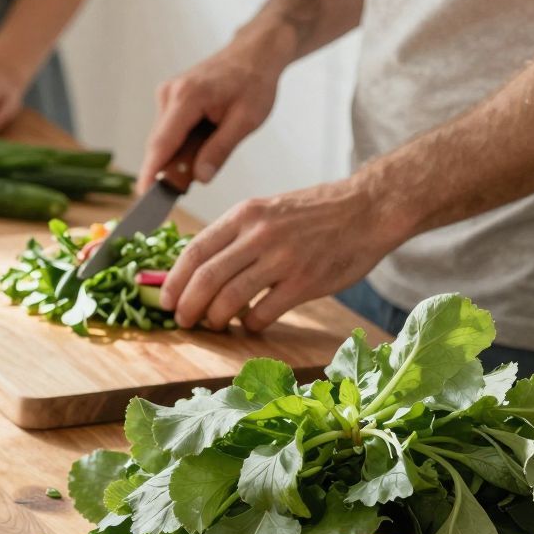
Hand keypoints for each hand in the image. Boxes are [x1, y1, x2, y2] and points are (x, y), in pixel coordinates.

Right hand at [136, 25, 291, 190]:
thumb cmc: (254, 82)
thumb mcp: (246, 120)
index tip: (144, 196)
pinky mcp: (170, 97)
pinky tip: (204, 140)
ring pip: (164, 139)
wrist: (254, 53)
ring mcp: (167, 93)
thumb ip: (220, 149)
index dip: (151, 172)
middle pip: (160, 144)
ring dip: (178, 155)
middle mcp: (170, 93)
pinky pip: (170, 130)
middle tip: (185, 190)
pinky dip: (181, 143)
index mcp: (188, 97)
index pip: (162, 143)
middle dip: (168, 170)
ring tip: (209, 152)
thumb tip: (200, 178)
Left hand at [161, 176, 389, 333]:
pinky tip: (251, 323)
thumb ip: (237, 235)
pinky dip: (250, 324)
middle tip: (183, 321)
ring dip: (215, 318)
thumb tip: (201, 268)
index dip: (174, 280)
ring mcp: (282, 259)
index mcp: (245, 214)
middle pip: (206, 278)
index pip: (195, 250)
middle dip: (187, 306)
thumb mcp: (268, 210)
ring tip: (214, 325)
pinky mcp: (304, 282)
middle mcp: (259, 235)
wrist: (368, 209)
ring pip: (230, 298)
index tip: (166, 299)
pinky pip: (263, 312)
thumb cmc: (317, 213)